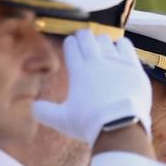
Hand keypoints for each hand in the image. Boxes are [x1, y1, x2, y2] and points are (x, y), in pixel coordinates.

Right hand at [33, 31, 151, 146]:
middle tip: (83, 40)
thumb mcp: (63, 120)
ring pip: (106, 39)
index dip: (70, 44)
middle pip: (87, 38)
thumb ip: (45, 112)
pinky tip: (119, 49)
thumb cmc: (90, 125)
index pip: (71, 47)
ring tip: (100, 46)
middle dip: (83, 37)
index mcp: (78, 71)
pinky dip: (121, 45)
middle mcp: (96, 62)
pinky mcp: (133, 66)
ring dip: (101, 41)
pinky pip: (126, 45)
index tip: (71, 45)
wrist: (120, 127)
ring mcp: (116, 62)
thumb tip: (32, 107)